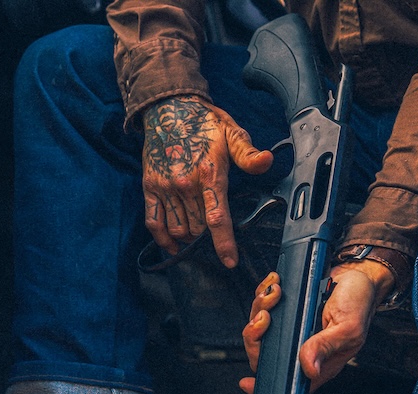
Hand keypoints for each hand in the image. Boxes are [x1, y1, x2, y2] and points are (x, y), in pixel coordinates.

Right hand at [141, 95, 273, 267]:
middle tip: (215, 234)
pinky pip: (153, 221)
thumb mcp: (233, 133)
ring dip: (189, 238)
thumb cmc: (204, 123)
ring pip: (178, 229)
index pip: (217, 218)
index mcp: (209, 174)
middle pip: (198, 228)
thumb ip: (248, 154)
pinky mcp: (150, 187)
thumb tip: (267, 161)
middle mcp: (185, 184)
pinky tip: (173, 244)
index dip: (224, 244)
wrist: (168, 108)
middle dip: (208, 238)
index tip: (230, 261)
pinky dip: (163, 238)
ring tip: (198, 235)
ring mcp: (165, 187)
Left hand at [240, 260, 395, 393]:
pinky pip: (263, 308)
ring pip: (260, 329)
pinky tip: (275, 285)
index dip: (266, 383)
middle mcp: (302, 348)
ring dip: (260, 308)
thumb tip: (308, 368)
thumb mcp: (347, 326)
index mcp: (320, 362)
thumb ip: (325, 346)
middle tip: (266, 315)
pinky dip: (263, 294)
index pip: (289, 381)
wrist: (358, 275)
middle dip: (256, 334)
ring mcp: (292, 330)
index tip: (247, 383)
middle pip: (265, 354)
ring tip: (275, 293)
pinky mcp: (286, 312)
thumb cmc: (359, 303)